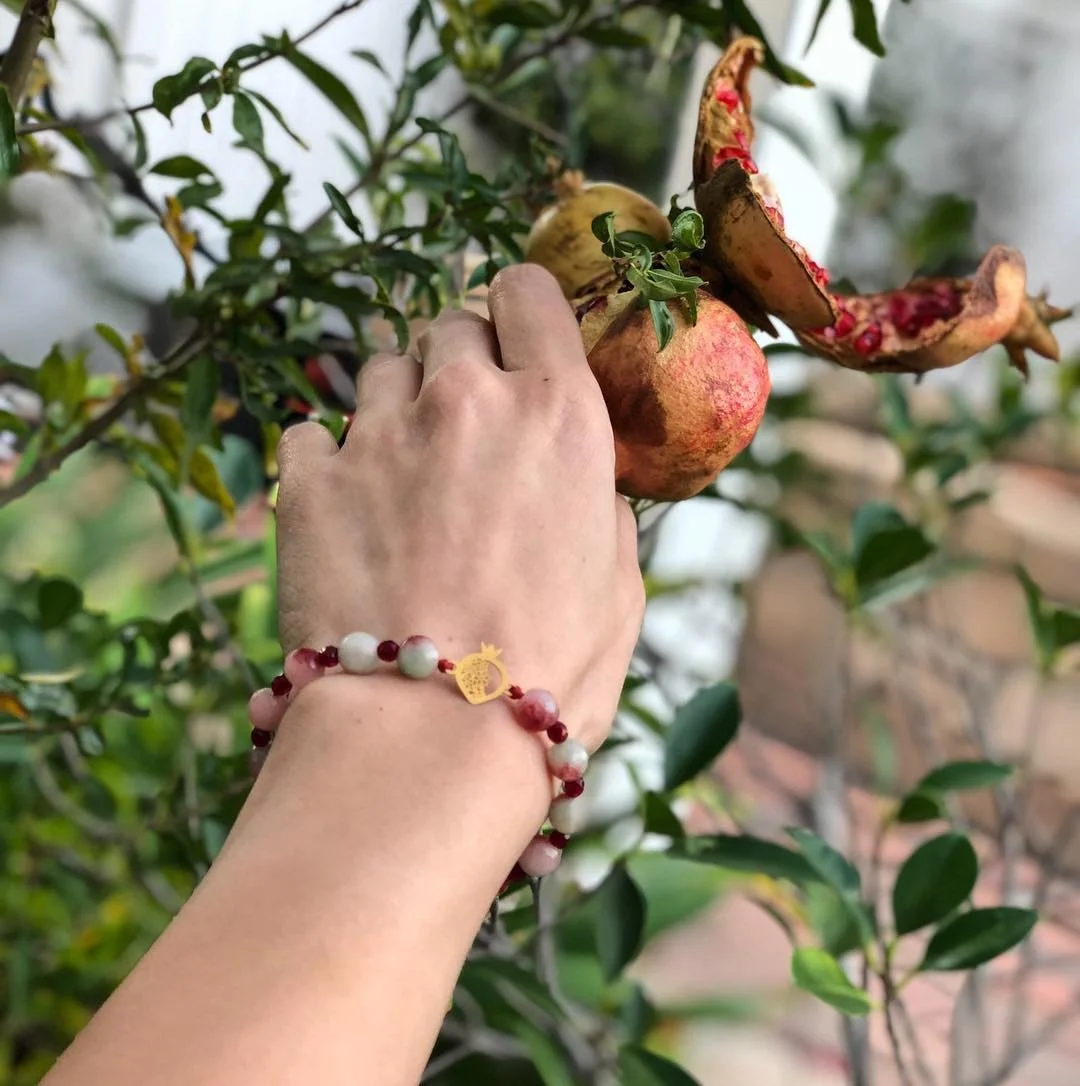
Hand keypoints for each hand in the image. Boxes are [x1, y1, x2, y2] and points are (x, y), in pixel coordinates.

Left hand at [274, 264, 643, 747]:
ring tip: (405, 473)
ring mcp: (379, 433)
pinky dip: (330, 456)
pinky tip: (347, 506)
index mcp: (557, 414)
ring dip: (398, 403)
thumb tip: (583, 486)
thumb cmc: (547, 671)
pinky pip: (312, 431)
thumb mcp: (619, 588)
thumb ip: (600, 508)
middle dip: (461, 361)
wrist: (427, 735)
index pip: (530, 294)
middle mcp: (467, 400)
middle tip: (466, 427)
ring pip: (382, 368)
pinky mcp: (308, 478)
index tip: (518, 338)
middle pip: (453, 322)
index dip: (522, 311)